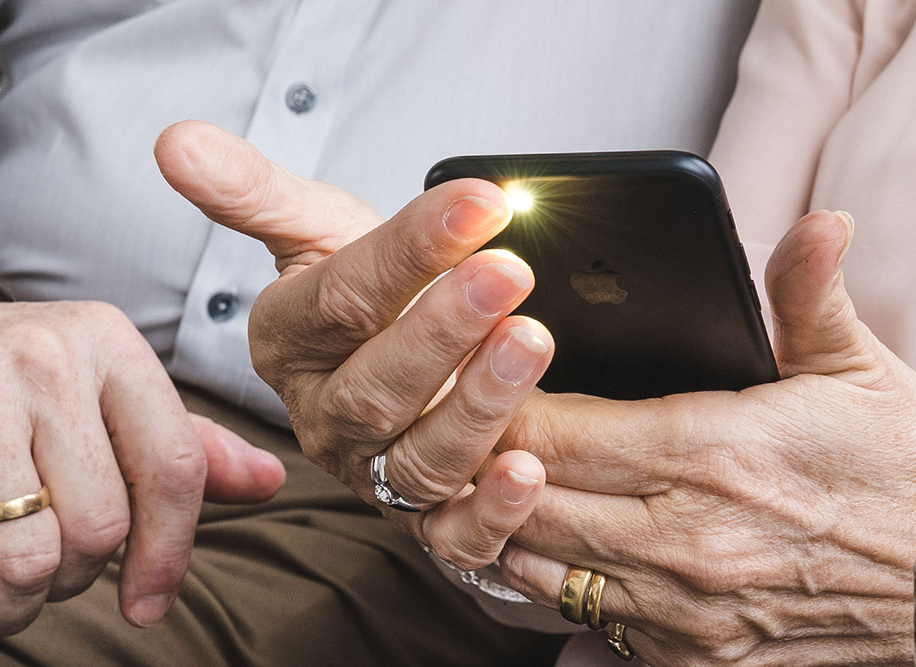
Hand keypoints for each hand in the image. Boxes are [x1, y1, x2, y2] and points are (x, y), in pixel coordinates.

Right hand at [0, 239, 284, 661]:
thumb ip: (174, 437)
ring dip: (10, 609)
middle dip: (76, 583)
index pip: (174, 467)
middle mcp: (46, 357)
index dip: (170, 554)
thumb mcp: (86, 384)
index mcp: (107, 342)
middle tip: (42, 580)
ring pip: (30, 557)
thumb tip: (269, 480)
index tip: (146, 604)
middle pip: (101, 526)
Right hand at [156, 120, 553, 570]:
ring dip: (476, 406)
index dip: (409, 249)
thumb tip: (174, 139)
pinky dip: (491, 513)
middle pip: (371, 388)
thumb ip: (251, 188)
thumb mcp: (313, 228)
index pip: (340, 297)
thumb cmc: (358, 292)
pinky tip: (528, 470)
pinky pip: (451, 535)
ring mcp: (372, 471)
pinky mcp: (424, 518)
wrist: (396, 358)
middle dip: (440, 331)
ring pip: (415, 458)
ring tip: (530, 341)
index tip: (479, 201)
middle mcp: (322, 415)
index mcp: (286, 341)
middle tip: (506, 272)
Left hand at [495, 211, 915, 663]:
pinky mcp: (687, 658)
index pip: (554, 427)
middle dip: (476, 453)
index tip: (468, 368)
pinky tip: (530, 535)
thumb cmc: (900, 476)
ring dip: (494, 515)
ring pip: (533, 561)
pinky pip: (577, 617)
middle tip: (446, 414)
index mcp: (712, 453)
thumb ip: (810, 296)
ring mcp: (680, 608)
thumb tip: (817, 222)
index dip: (495, 398)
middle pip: (525, 492)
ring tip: (469, 471)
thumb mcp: (859, 373)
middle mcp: (683, 539)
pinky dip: (543, 575)